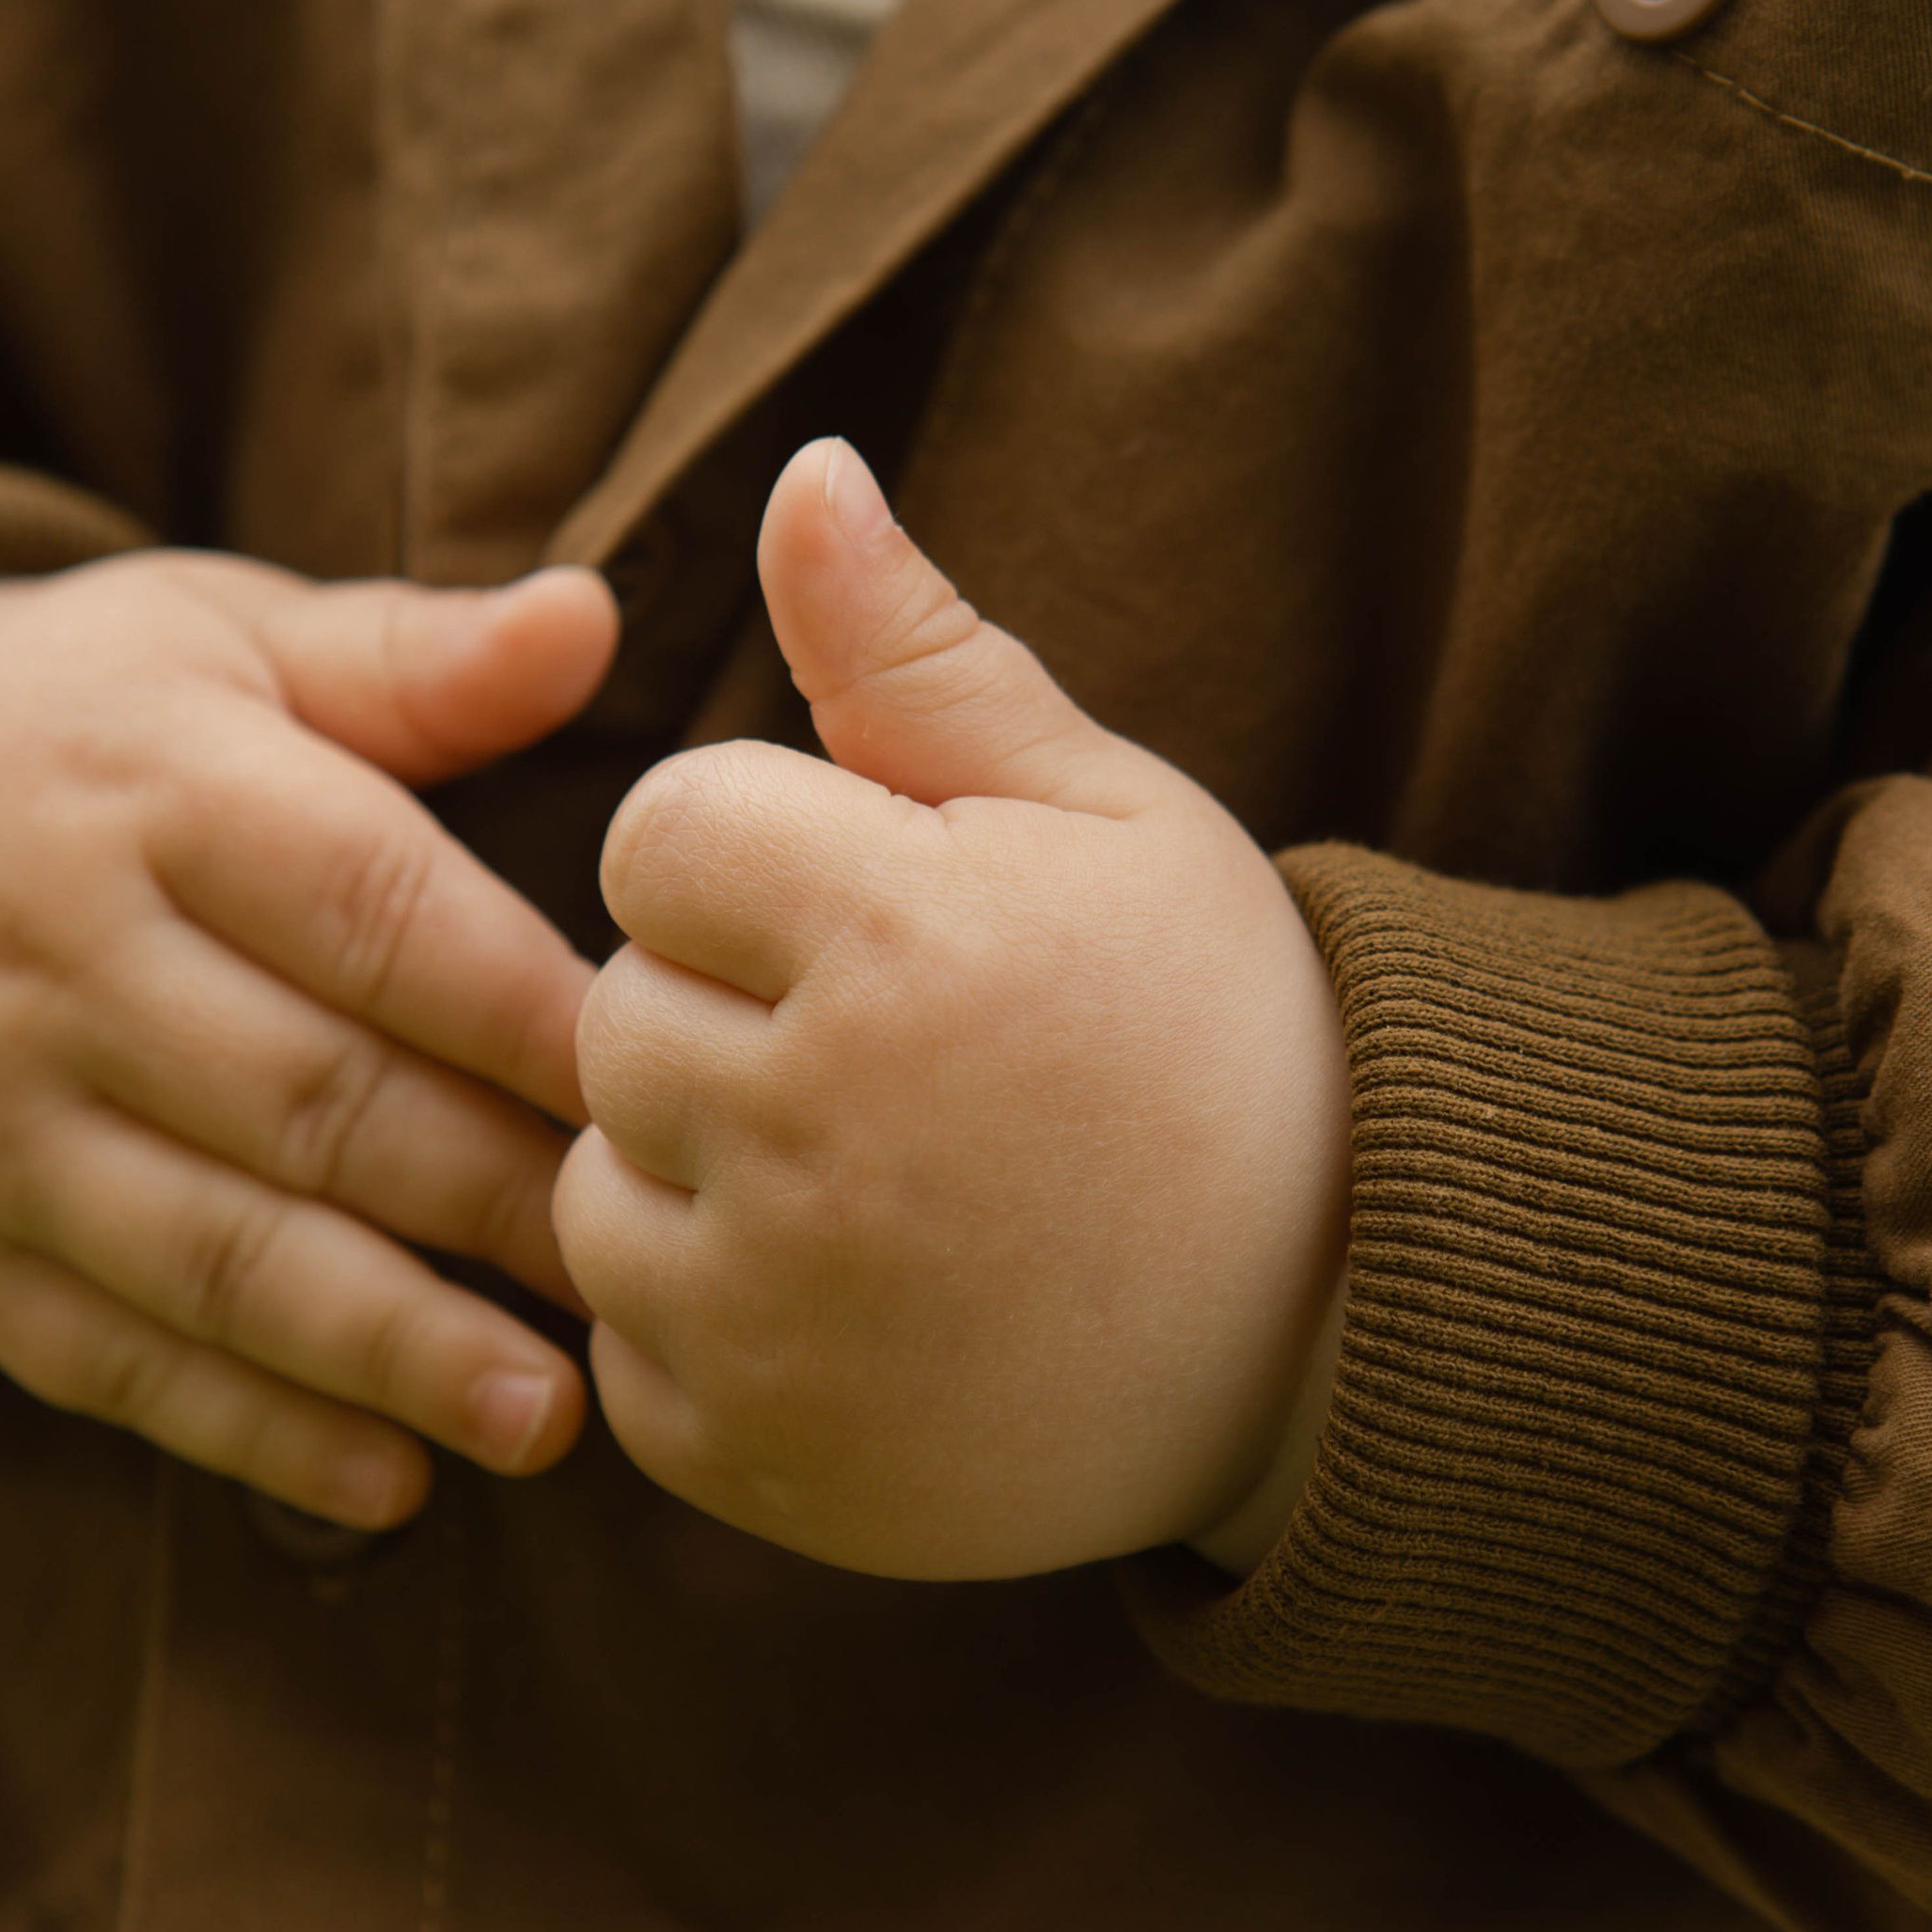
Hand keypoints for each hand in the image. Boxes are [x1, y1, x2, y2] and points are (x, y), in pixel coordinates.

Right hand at [0, 550, 620, 1528]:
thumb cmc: (98, 724)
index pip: (365, 906)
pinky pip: (108, 1361)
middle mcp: (53, 958)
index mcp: (149, 785)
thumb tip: (591, 618)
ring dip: (388, 1346)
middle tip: (647, 1265)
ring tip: (549, 1413)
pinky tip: (393, 1479)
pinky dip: (252, 1430)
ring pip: (212, 1254)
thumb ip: (413, 658)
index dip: (519, 1006)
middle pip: (305, 1098)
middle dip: (485, 1197)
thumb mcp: (227, 641)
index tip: (670, 1074)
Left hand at [557, 442, 1350, 1578]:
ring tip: (878, 1184)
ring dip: (701, 1174)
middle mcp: (820, 1137)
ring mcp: (782, 1321)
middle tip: (898, 1068)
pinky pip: (626, 1349)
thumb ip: (921, 655)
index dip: (767, 865)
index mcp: (902, 941)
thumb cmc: (1211, 1032)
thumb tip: (802, 471)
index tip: (885, 921)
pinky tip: (862, 1303)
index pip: (662, 836)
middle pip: (616, 1013)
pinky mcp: (759, 1459)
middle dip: (729, 1017)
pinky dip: (714, 1325)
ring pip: (598, 1187)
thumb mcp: (1105, 814)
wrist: (1333, 1325)